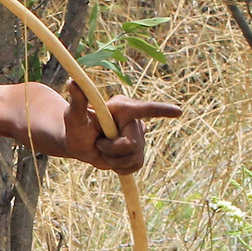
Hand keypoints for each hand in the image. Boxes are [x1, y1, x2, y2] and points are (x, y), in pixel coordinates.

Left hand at [64, 83, 181, 173]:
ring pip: (134, 157)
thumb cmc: (75, 125)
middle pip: (133, 144)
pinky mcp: (138, 153)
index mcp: (123, 107)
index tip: (178, 112)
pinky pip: (135, 166)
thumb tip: (73, 82)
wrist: (79, 143)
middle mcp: (134, 121)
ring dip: (113, 160)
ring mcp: (139, 137)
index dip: (161, 111)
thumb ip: (77, 101)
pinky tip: (111, 160)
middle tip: (98, 143)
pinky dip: (120, 168)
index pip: (144, 109)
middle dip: (112, 149)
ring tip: (103, 150)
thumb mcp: (74, 115)